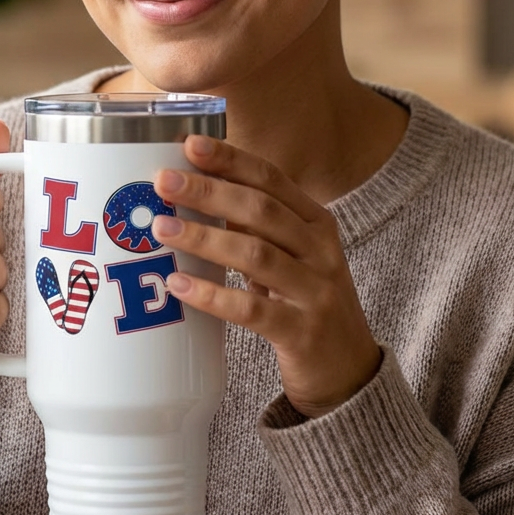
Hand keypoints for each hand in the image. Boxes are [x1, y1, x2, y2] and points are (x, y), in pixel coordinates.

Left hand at [151, 135, 381, 417]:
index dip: (231, 159)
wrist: (350, 370)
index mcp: (316, 221)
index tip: (191, 144)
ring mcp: (315, 291)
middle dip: (210, 191)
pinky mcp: (303, 333)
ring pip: (256, 255)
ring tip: (163, 228)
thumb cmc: (306, 302)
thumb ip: (255, 225)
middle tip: (164, 181)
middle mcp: (320, 249)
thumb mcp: (292, 254)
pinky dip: (213, 295)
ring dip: (205, 238)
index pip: (271, 178)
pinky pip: (253, 310)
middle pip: (261, 210)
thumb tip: (193, 190)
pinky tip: (180, 284)